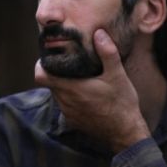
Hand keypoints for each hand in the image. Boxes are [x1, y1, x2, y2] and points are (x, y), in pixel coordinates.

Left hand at [34, 29, 150, 152]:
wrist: (126, 133)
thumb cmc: (121, 104)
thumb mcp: (117, 75)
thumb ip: (107, 53)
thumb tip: (99, 33)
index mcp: (71, 88)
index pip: (40, 76)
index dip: (41, 66)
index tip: (50, 58)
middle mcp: (65, 102)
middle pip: (48, 83)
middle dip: (54, 73)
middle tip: (66, 63)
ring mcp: (67, 113)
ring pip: (56, 94)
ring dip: (62, 86)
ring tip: (75, 76)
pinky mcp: (72, 121)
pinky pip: (64, 105)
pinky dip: (69, 98)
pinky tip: (83, 93)